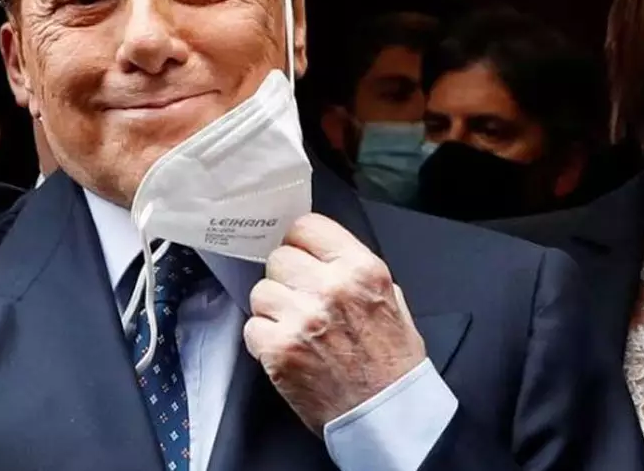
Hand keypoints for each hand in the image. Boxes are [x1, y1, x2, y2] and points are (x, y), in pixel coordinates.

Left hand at [242, 214, 426, 434]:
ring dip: (273, 309)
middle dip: (287, 278)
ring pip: (261, 291)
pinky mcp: (278, 349)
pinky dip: (264, 339)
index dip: (300, 243)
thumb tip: (318, 251)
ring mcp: (301, 319)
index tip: (301, 256)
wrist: (387, 416)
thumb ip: (353, 269)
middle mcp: (330, 289)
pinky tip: (287, 350)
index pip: (306, 227)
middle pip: (279, 257)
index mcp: (361, 270)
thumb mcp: (390, 298)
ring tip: (295, 328)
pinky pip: (251, 326)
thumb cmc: (392, 362)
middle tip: (300, 300)